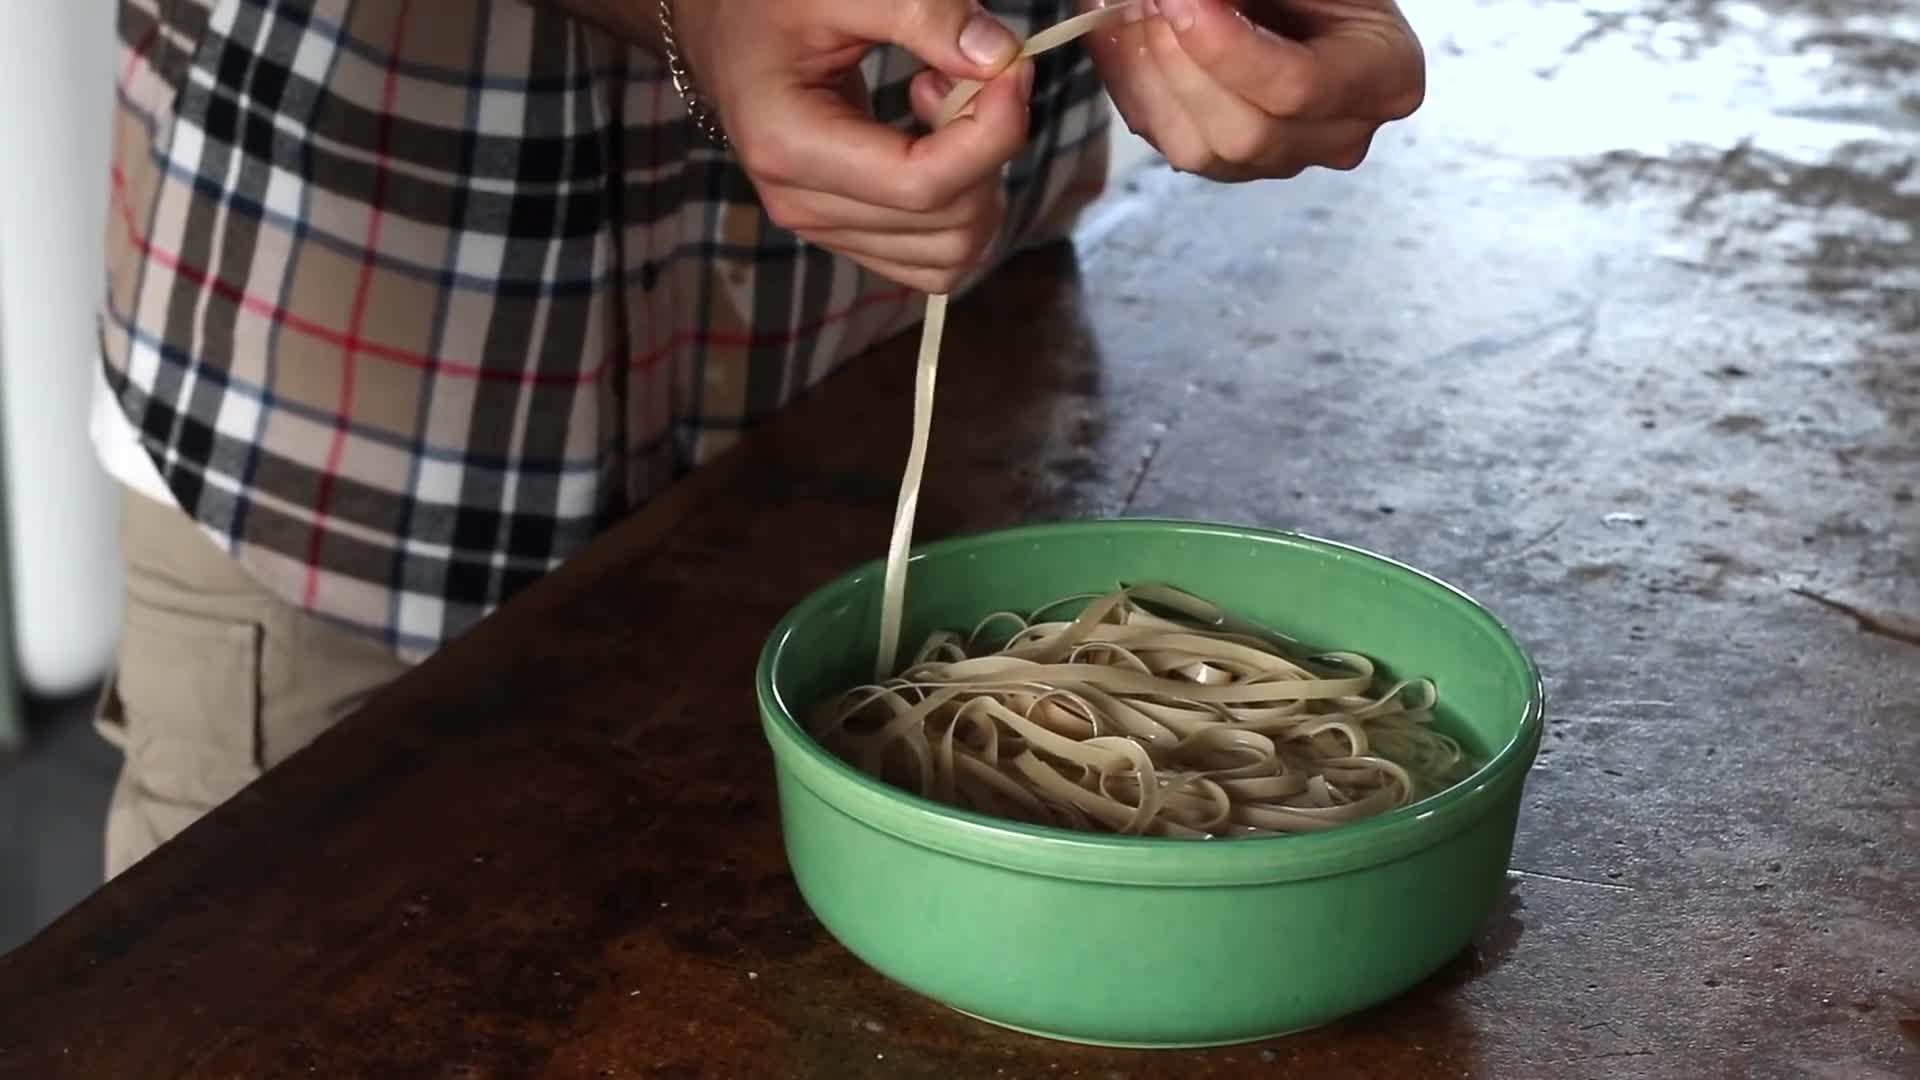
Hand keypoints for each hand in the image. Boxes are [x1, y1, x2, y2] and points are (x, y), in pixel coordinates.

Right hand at [673, 0, 1037, 292]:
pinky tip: (936, 142)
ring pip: (953, 252)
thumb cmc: (770, 2)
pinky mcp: (849, 234)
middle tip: (971, 72)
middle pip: (949, 223)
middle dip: (989, 149)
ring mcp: (825, 228)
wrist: (726, 32)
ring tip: (942, 102)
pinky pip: (936, 258)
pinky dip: (962, 206)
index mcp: (790, 146)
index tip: (1015, 70)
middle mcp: (802, 205)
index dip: (991, 133)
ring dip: (979, 179)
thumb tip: (998, 59)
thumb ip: (920, 10)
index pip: (922, 184)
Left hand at [1085, 0, 1423, 180]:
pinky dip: (1129, 82)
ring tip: (1124, 5)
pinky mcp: (1224, 161)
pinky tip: (1113, 29)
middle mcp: (1338, 134)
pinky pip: (1165, 138)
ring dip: (1147, 71)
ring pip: (1196, 147)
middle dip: (1179, 60)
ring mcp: (1279, 158)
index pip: (1300, 86)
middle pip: (1246, 131)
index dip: (1227, 46)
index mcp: (1385, 76)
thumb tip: (1188, 1)